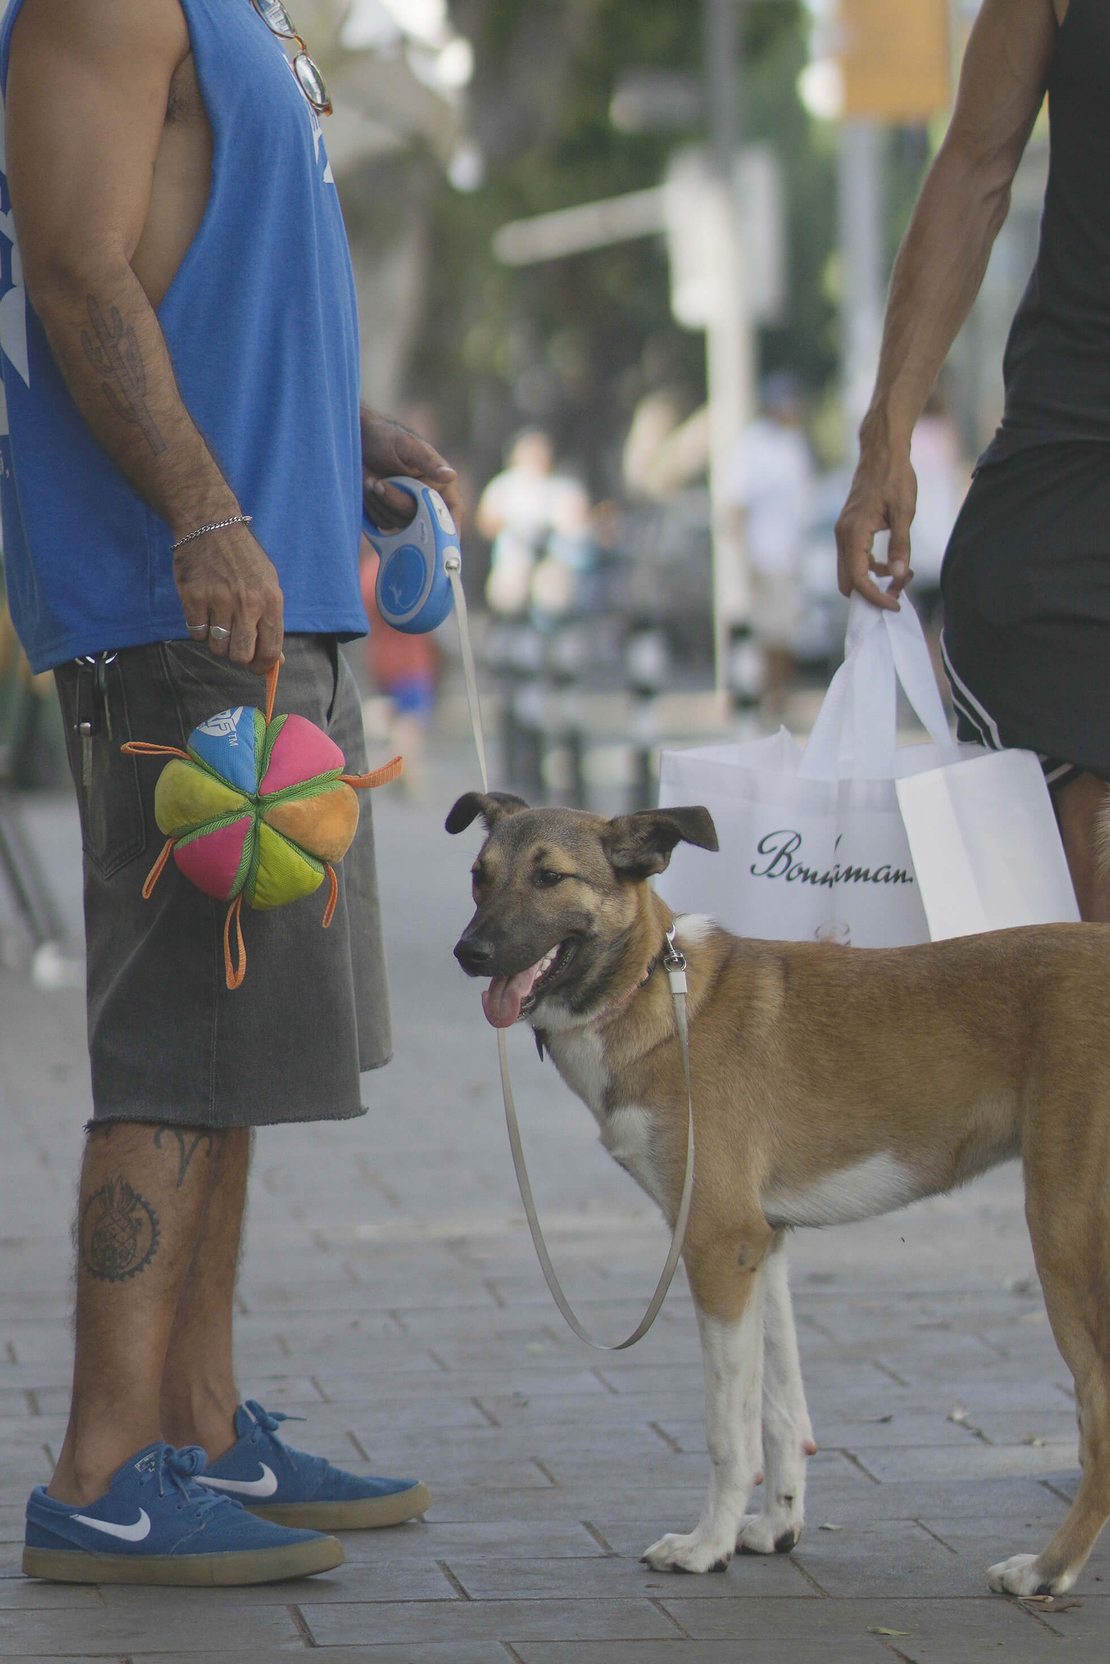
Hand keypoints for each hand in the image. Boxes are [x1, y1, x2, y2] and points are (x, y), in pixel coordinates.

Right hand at [173, 521, 284, 673]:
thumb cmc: (244, 559)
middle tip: (234, 642)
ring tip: (218, 619)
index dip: (263, 666)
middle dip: (238, 655)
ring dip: (217, 640)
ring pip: (217, 647)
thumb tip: (278, 659)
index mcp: (271, 601)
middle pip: (241, 655)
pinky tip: (203, 610)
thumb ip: (272, 622)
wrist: (211, 526)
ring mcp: (219, 600)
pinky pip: (196, 633)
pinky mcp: (193, 597)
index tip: (256, 667)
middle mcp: (247, 603)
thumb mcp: (269, 585)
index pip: (271, 649)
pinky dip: (199, 628)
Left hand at [360, 406, 463, 531]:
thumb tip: (450, 475)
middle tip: (378, 483)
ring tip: (371, 480)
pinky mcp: (390, 515)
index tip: (443, 542)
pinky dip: (373, 507)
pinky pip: (384, 523)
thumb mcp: (409, 447)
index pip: (453, 512)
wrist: (359, 441)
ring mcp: (408, 511)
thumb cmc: (387, 437)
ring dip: (381, 503)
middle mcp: (428, 501)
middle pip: (422, 521)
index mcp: (441, 485)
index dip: (450, 529)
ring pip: (401, 525)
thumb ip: (429, 462)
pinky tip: (368, 487)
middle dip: (398, 502)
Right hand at [835, 430, 916, 612]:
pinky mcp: (848, 530)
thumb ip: (901, 546)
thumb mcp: (904, 512)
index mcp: (854, 533)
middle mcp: (842, 535)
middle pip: (848, 582)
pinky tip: (891, 563)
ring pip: (850, 572)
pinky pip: (854, 559)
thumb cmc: (895, 477)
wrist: (882, 451)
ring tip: (901, 573)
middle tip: (900, 589)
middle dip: (872, 592)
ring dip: (872, 580)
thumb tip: (899, 576)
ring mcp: (843, 532)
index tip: (896, 604)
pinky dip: (870, 568)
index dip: (876, 597)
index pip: (858, 579)